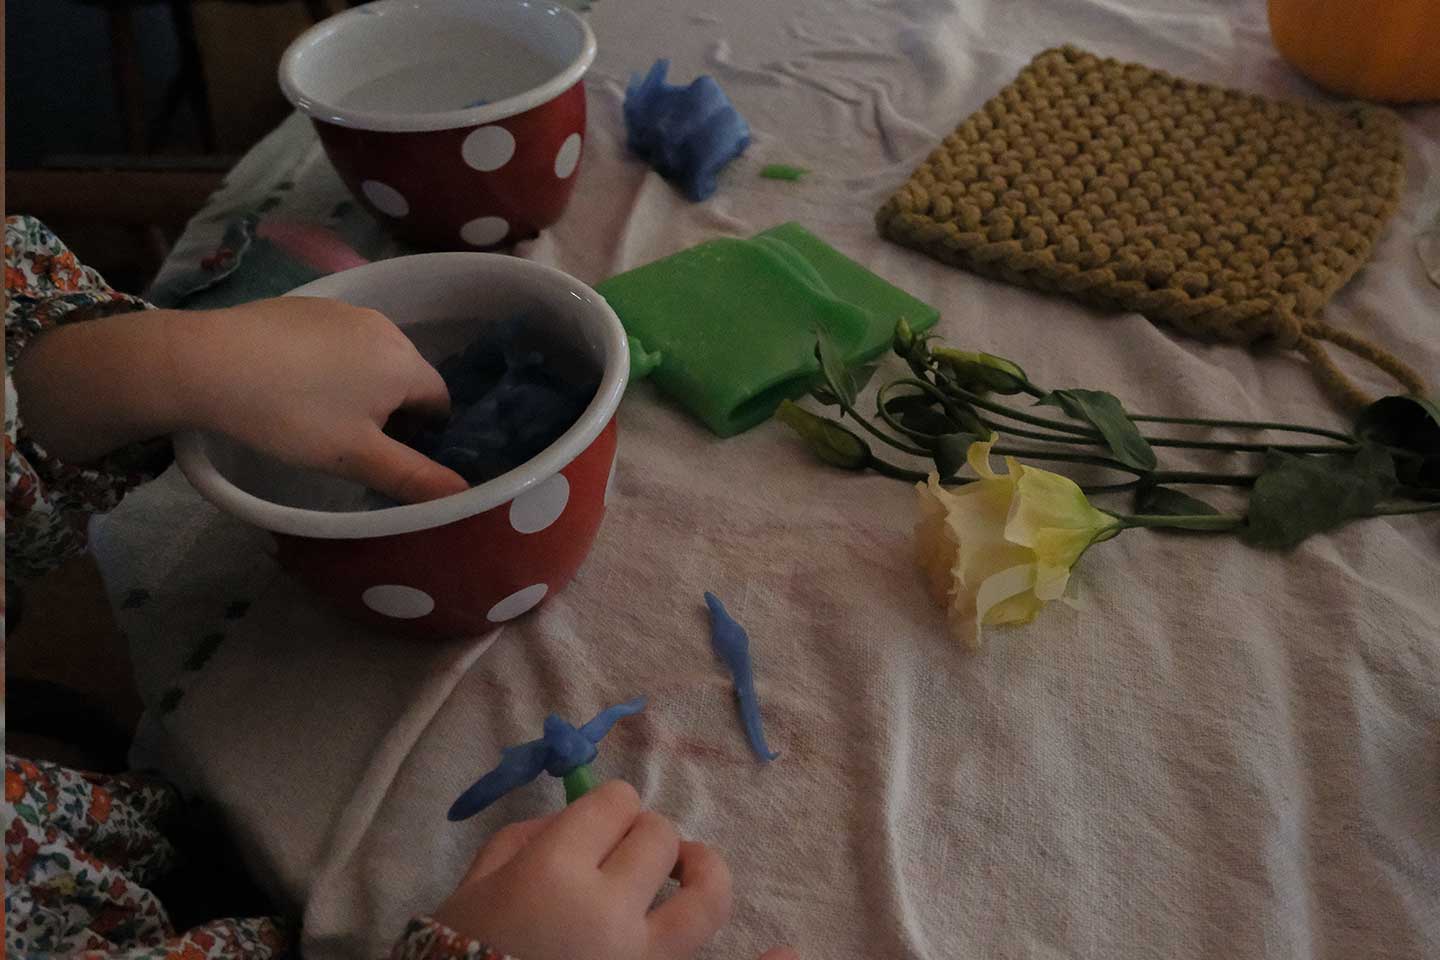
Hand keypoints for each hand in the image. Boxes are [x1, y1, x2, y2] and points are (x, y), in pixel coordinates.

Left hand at [15, 298, 467, 502]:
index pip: (441, 401)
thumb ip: (413, 477)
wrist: (207, 363)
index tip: (390, 457)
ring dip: (362, 384)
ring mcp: (344, 310)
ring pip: (372, 356)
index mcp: (405, 364)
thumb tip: (467, 495)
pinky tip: (292, 383)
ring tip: (319, 413)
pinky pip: (338, 339)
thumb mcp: (354, 457)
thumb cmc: (292, 415)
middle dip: (394, 409)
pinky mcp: (307, 305)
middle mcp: (385, 327)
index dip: (425, 434)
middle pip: (408, 376)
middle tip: (351, 442)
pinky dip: (330, 363)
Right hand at [434, 781, 784, 959]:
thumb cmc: (458, 952)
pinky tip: (793, 954)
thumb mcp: (476, 885)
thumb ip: (528, 837)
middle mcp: (609, 911)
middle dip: (640, 837)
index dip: (606, 809)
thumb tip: (577, 818)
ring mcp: (639, 959)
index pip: (615, 803)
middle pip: (658, 838)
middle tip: (616, 859)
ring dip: (702, 872)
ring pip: (703, 898)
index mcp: (556, 871)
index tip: (594, 825)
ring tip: (688, 869)